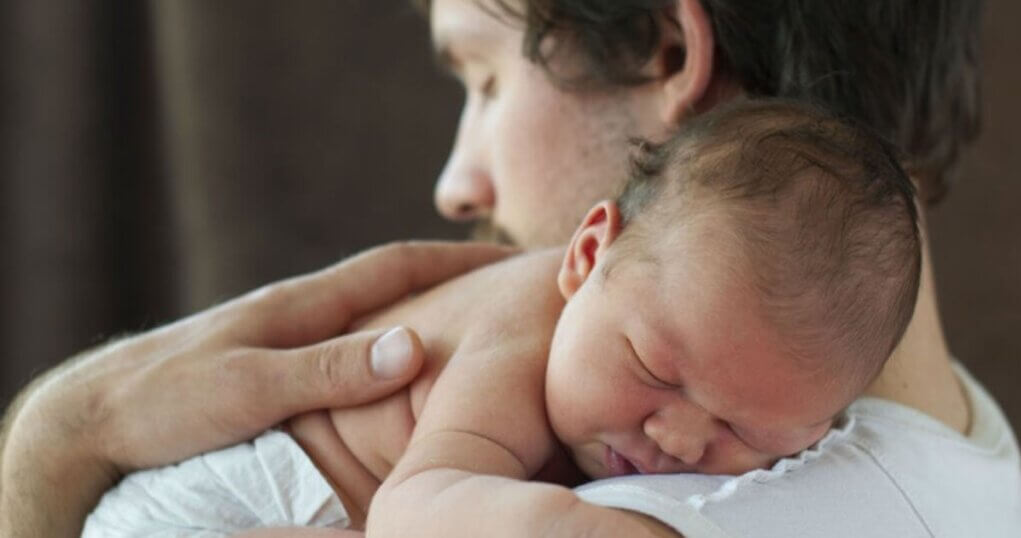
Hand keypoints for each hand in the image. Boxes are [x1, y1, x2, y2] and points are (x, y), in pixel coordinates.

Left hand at [0, 241, 513, 537]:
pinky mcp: (272, 364)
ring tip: (467, 330)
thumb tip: (414, 346)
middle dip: (450, 282)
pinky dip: (385, 346)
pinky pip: (347, 346)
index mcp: (303, 304)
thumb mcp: (251, 385)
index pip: (396, 265)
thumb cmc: (164, 400)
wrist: (92, 419)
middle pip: (392, 284)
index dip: (456, 260)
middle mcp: (301, 312)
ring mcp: (287, 336)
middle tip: (503, 293)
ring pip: (371, 316)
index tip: (509, 259)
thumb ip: (330, 368)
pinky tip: (394, 371)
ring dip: (421, 314)